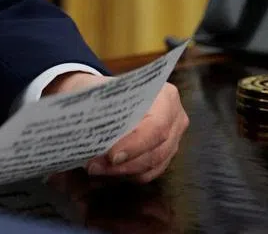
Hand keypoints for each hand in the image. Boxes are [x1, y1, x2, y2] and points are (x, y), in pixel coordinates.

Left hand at [45, 73, 188, 183]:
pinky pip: (149, 173)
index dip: (135, 145)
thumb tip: (92, 139)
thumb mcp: (100, 93)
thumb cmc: (102, 91)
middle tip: (94, 167)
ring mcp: (173, 139)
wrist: (104, 94)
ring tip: (95, 170)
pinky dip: (126, 175)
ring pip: (153, 166)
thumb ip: (102, 113)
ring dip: (122, 172)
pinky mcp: (165, 155)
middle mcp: (175, 119)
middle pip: (156, 151)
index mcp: (165, 96)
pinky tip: (104, 174)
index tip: (111, 157)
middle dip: (124, 164)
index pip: (156, 127)